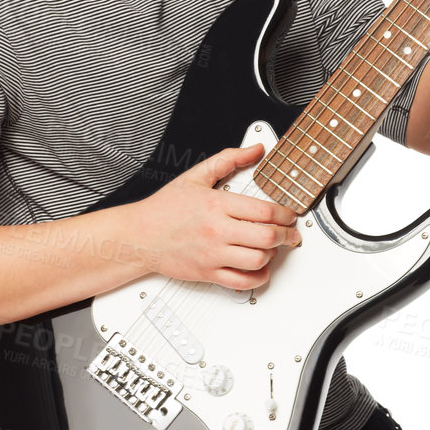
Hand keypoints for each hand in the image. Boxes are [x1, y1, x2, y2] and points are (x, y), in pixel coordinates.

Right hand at [135, 140, 301, 289]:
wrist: (139, 236)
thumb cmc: (165, 209)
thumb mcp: (196, 176)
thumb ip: (229, 159)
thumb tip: (255, 149)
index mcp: (216, 204)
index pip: (264, 210)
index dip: (285, 214)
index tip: (289, 214)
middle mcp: (216, 230)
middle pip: (267, 236)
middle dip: (286, 235)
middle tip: (291, 234)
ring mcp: (212, 254)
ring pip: (257, 259)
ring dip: (272, 254)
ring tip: (272, 248)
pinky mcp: (207, 272)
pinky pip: (242, 281)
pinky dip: (257, 277)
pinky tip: (259, 268)